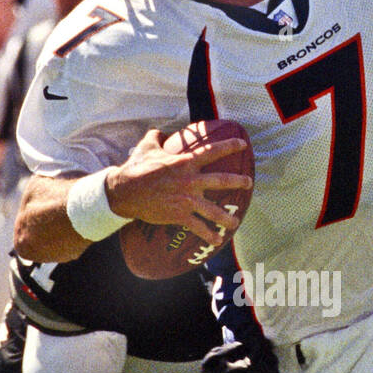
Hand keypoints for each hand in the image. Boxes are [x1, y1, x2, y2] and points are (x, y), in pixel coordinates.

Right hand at [105, 127, 253, 242]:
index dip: (230, 146)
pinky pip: (198, 227)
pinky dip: (209, 234)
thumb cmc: (136, 167)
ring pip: (213, 210)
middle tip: (249, 182)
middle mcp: (190, 180)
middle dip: (238, 181)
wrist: (124, 191)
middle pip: (221, 180)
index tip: (242, 145)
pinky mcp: (179, 215)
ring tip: (235, 222)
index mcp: (185, 161)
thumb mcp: (147, 146)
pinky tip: (218, 240)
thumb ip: (157, 136)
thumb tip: (161, 131)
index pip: (213, 152)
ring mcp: (186, 199)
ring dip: (227, 218)